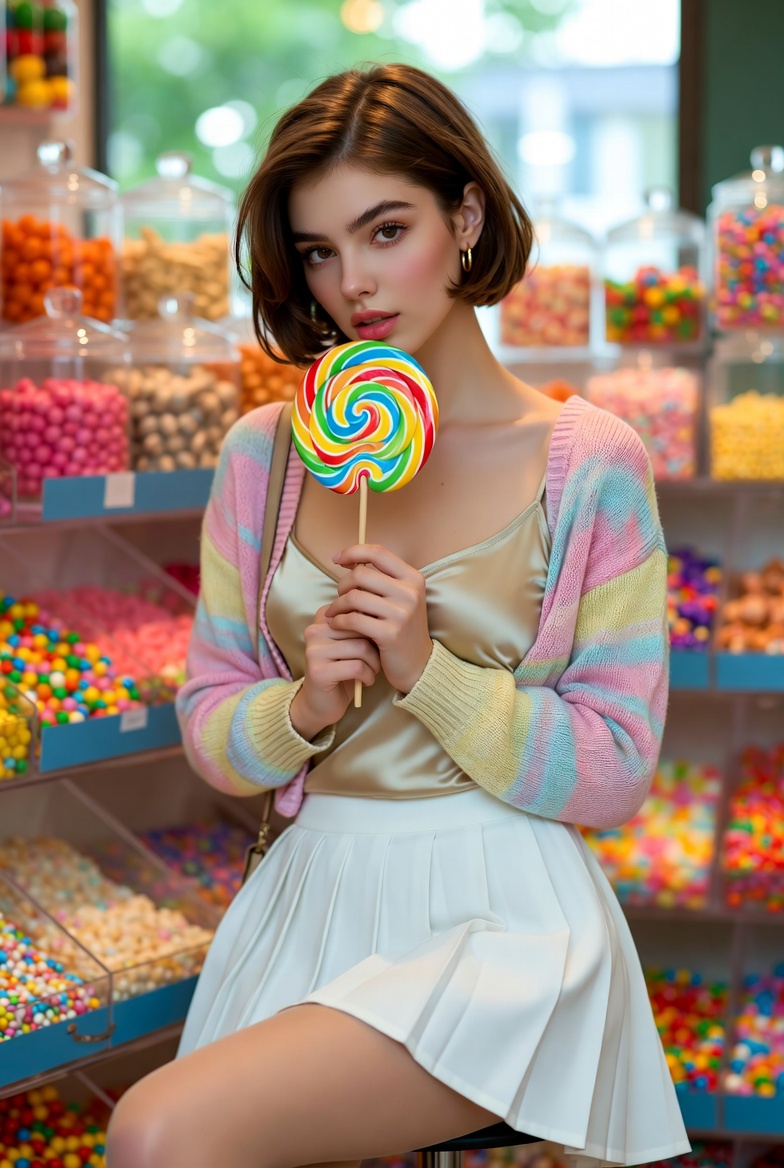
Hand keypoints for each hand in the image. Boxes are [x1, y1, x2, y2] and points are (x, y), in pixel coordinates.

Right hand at [290, 604, 381, 739]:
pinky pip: (357, 667)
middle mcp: (314, 630)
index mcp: (324, 617)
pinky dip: (368, 675)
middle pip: (361, 628)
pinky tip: (366, 681)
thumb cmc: (344, 668)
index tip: (375, 642)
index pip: (359, 611)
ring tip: (372, 671)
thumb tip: (384, 613)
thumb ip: (362, 625)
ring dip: (374, 663)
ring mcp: (314, 650)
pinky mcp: (318, 671)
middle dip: (376, 646)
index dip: (373, 628)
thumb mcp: (354, 641)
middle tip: (377, 660)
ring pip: (361, 648)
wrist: (323, 703)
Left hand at [325, 544, 432, 694]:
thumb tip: (349, 560)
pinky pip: (353, 619)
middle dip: (342, 584)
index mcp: (413, 578)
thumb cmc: (402, 627)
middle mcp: (410, 593)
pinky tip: (337, 624)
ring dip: (337, 605)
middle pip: (361, 574)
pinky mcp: (390, 634)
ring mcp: (401, 613)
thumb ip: (381, 579)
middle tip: (339, 597)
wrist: (418, 663)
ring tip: (334, 612)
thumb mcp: (401, 598)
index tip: (336, 559)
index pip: (378, 553)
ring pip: (354, 597)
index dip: (353, 552)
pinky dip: (339, 621)